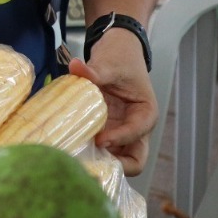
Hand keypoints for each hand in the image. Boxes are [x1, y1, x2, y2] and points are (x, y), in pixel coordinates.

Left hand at [68, 32, 157, 175]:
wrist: (116, 52)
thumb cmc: (121, 59)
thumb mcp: (109, 63)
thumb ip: (94, 70)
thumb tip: (75, 67)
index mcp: (145, 113)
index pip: (137, 133)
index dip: (120, 138)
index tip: (99, 139)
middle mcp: (136, 128)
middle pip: (135, 160)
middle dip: (116, 165)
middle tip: (92, 161)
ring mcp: (120, 132)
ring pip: (117, 160)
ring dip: (101, 163)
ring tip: (79, 159)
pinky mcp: (105, 131)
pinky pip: (100, 150)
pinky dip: (89, 153)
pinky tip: (71, 149)